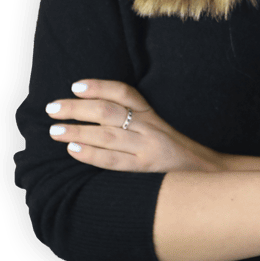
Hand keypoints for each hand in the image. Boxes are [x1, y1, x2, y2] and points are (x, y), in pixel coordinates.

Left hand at [46, 79, 224, 173]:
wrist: (207, 174)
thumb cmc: (176, 154)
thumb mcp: (158, 130)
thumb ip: (133, 122)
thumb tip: (94, 116)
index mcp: (151, 115)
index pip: (124, 93)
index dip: (99, 86)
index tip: (76, 86)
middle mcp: (148, 127)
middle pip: (108, 111)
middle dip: (77, 108)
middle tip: (52, 108)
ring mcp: (147, 147)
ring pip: (107, 134)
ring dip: (77, 130)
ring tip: (55, 130)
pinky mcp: (146, 168)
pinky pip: (114, 160)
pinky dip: (92, 154)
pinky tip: (73, 150)